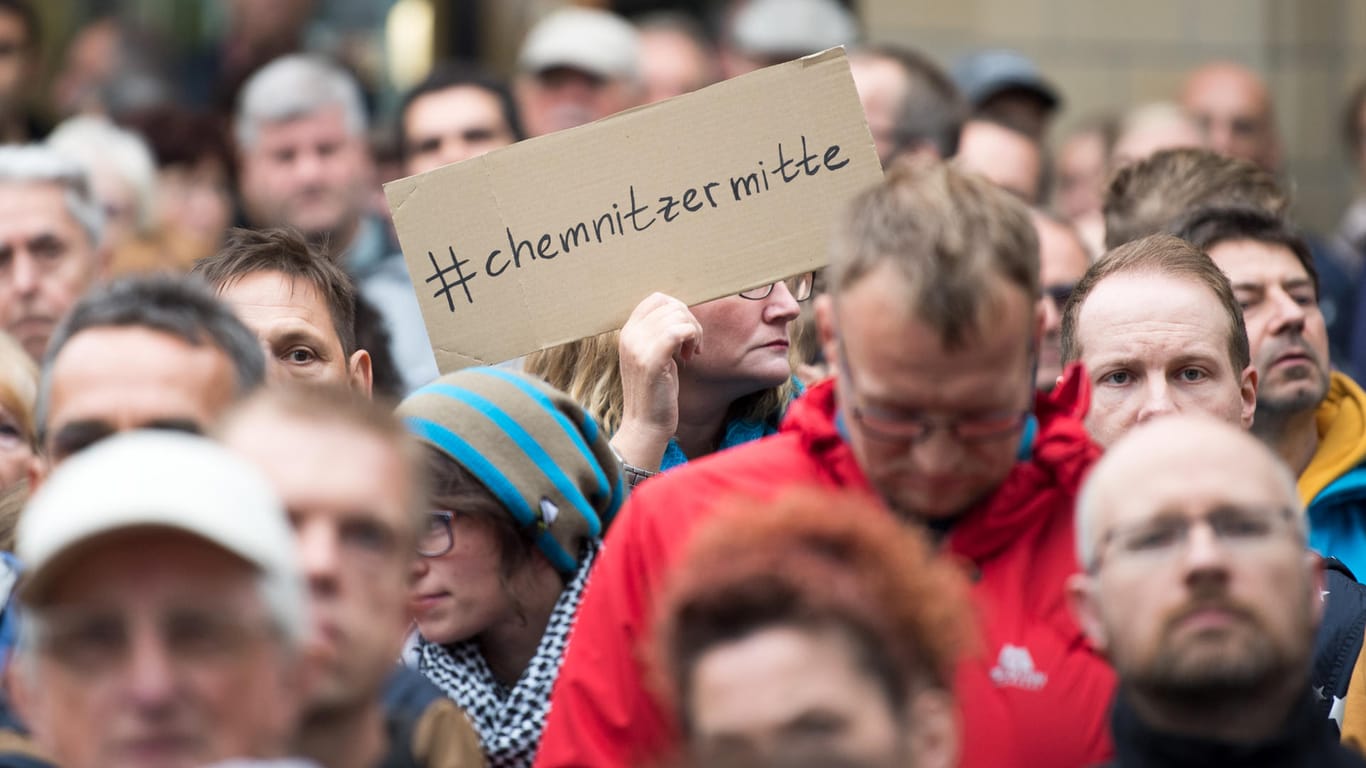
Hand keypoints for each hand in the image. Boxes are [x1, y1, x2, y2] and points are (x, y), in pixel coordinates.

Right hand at [610, 292, 702, 470]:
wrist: (646, 426)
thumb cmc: (656, 393)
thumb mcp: (653, 356)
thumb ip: (660, 334)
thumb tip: (681, 312)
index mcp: (627, 332)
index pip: (655, 299)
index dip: (677, 310)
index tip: (684, 334)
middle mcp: (628, 336)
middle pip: (669, 304)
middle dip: (689, 320)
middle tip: (692, 345)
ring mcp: (637, 347)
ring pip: (677, 315)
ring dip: (693, 330)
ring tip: (692, 352)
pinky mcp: (651, 361)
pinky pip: (678, 331)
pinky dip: (692, 338)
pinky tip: (691, 357)